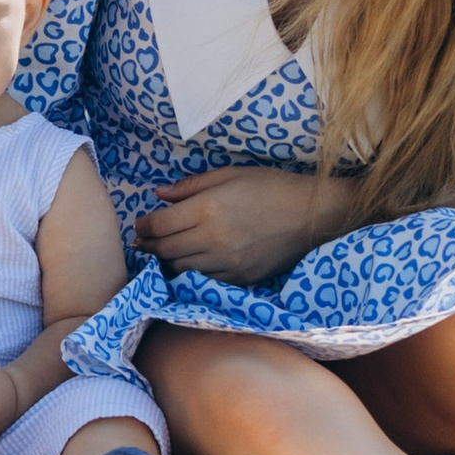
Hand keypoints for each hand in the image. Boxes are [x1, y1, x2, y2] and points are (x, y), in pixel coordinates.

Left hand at [131, 166, 349, 288]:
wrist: (314, 215)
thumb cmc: (273, 186)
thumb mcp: (231, 175)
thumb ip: (191, 186)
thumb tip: (159, 194)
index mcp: (208, 209)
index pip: (160, 224)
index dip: (144, 224)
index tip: (141, 222)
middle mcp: (213, 239)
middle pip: (165, 249)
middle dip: (149, 244)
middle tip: (142, 240)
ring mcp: (227, 262)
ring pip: (181, 268)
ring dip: (166, 260)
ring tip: (160, 251)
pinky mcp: (241, 277)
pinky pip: (205, 279)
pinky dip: (191, 271)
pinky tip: (188, 263)